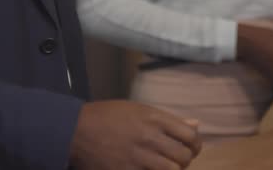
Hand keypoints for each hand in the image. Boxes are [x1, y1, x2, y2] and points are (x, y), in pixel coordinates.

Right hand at [70, 101, 200, 169]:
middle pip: (185, 155)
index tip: (192, 147)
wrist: (76, 130)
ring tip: (169, 166)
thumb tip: (196, 124)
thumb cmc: (109, 116)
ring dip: (175, 169)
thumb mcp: (139, 109)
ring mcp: (139, 157)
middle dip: (187, 159)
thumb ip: (169, 119)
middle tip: (181, 159)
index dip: (195, 143)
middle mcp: (150, 137)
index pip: (190, 135)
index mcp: (154, 118)